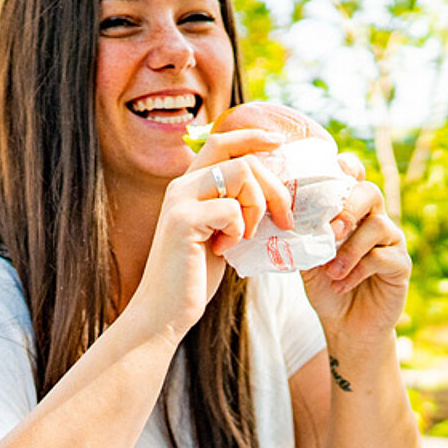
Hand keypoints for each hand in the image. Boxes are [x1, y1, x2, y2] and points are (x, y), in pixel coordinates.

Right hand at [126, 127, 292, 335]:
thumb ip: (235, 209)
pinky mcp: (183, 221)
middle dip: (274, 187)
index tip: (279, 143)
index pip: (222, 141)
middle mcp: (182, 186)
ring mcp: (180, 201)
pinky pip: (231, 210)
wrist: (164, 311)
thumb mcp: (220, 235)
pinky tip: (223, 251)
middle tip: (284, 219)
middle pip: (242, 158)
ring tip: (245, 236)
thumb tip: (276, 194)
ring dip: (257, 208)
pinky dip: (239, 232)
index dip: (252, 136)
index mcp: (190, 185)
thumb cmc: (194, 276)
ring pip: (241, 174)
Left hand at [300, 155, 408, 341]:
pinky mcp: (400, 266)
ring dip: (350, 248)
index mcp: (352, 214)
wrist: (345, 327)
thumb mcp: (308, 261)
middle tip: (330, 230)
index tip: (335, 168)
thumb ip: (303, 237)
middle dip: (348, 207)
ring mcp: (391, 242)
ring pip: (378, 225)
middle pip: (370, 193)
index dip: (348, 168)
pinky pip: (382, 257)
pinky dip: (357, 270)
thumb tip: (280, 216)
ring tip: (331, 271)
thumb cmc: (327, 288)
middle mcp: (375, 221)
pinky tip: (341, 285)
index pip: (355, 179)